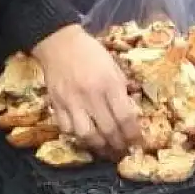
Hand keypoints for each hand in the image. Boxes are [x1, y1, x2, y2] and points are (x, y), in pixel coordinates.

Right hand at [32, 24, 141, 156]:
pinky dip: (77, 137)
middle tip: (124, 151)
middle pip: (108, 130)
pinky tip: (85, 137)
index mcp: (109, 84)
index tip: (138, 142)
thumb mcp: (113, 65)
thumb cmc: (91, 52)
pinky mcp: (56, 105)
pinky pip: (67, 129)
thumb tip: (130, 110)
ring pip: (86, 135)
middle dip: (118, 145)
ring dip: (99, 146)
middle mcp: (91, 96)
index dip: (133, 134)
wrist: (59, 42)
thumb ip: (122, 88)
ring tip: (106, 150)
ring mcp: (72, 102)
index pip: (125, 117)